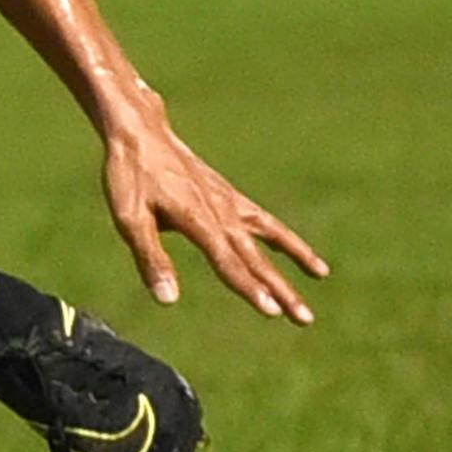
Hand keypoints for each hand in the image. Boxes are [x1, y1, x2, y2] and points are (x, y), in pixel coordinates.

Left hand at [97, 92, 329, 320]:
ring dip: (296, 257)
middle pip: (256, 258)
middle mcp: (222, 212)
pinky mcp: (229, 195)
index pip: (229, 262)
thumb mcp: (130, 219)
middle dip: (281, 290)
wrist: (141, 133)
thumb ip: (151, 259)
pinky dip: (282, 236)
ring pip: (270, 236)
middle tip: (305, 318)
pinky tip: (293, 251)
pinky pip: (263, 220)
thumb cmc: (130, 176)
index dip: (250, 288)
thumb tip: (168, 300)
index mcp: (198, 221)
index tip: (273, 311)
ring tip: (322, 275)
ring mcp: (229, 202)